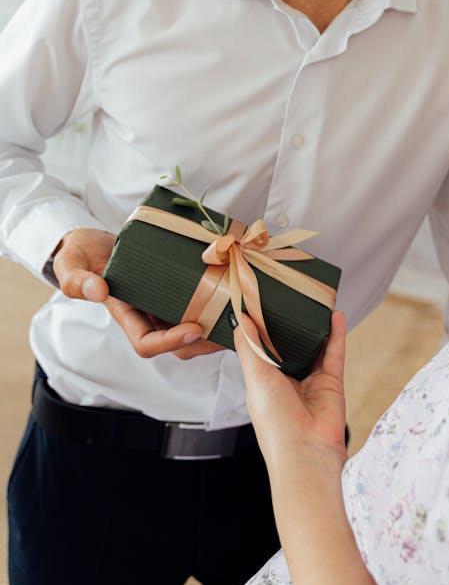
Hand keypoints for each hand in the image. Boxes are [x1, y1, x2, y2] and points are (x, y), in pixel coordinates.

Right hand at [52, 227, 221, 359]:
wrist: (95, 241)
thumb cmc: (82, 254)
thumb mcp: (71, 262)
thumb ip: (75, 278)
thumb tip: (97, 292)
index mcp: (127, 315)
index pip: (148, 343)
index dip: (171, 341)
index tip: (194, 327)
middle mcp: (149, 315)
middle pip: (180, 342)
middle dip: (206, 338)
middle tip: (231, 322)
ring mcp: (166, 303)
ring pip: (196, 324)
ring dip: (217, 322)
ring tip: (241, 309)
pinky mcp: (180, 287)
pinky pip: (201, 301)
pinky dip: (218, 299)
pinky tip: (236, 285)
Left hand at [234, 309, 347, 473]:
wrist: (306, 452)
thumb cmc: (275, 422)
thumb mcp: (256, 378)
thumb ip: (249, 347)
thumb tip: (240, 318)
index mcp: (263, 383)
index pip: (260, 350)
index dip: (259, 328)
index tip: (257, 302)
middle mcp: (286, 381)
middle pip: (289, 346)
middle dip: (288, 324)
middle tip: (288, 294)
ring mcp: (310, 382)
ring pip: (313, 347)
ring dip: (313, 326)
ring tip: (313, 300)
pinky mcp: (332, 383)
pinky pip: (334, 353)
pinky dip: (335, 334)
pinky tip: (335, 314)